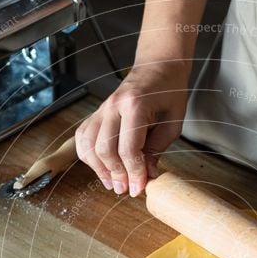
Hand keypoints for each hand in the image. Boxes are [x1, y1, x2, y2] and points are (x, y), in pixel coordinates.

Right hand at [75, 62, 189, 196]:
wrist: (157, 67)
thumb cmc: (169, 92)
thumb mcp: (173, 122)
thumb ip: (157, 148)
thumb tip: (146, 175)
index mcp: (135, 105)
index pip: (128, 147)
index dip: (133, 172)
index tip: (139, 188)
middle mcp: (113, 106)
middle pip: (104, 148)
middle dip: (116, 174)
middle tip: (126, 190)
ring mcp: (101, 108)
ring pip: (88, 145)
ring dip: (99, 168)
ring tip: (113, 183)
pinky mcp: (96, 113)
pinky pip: (83, 137)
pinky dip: (88, 156)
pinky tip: (102, 168)